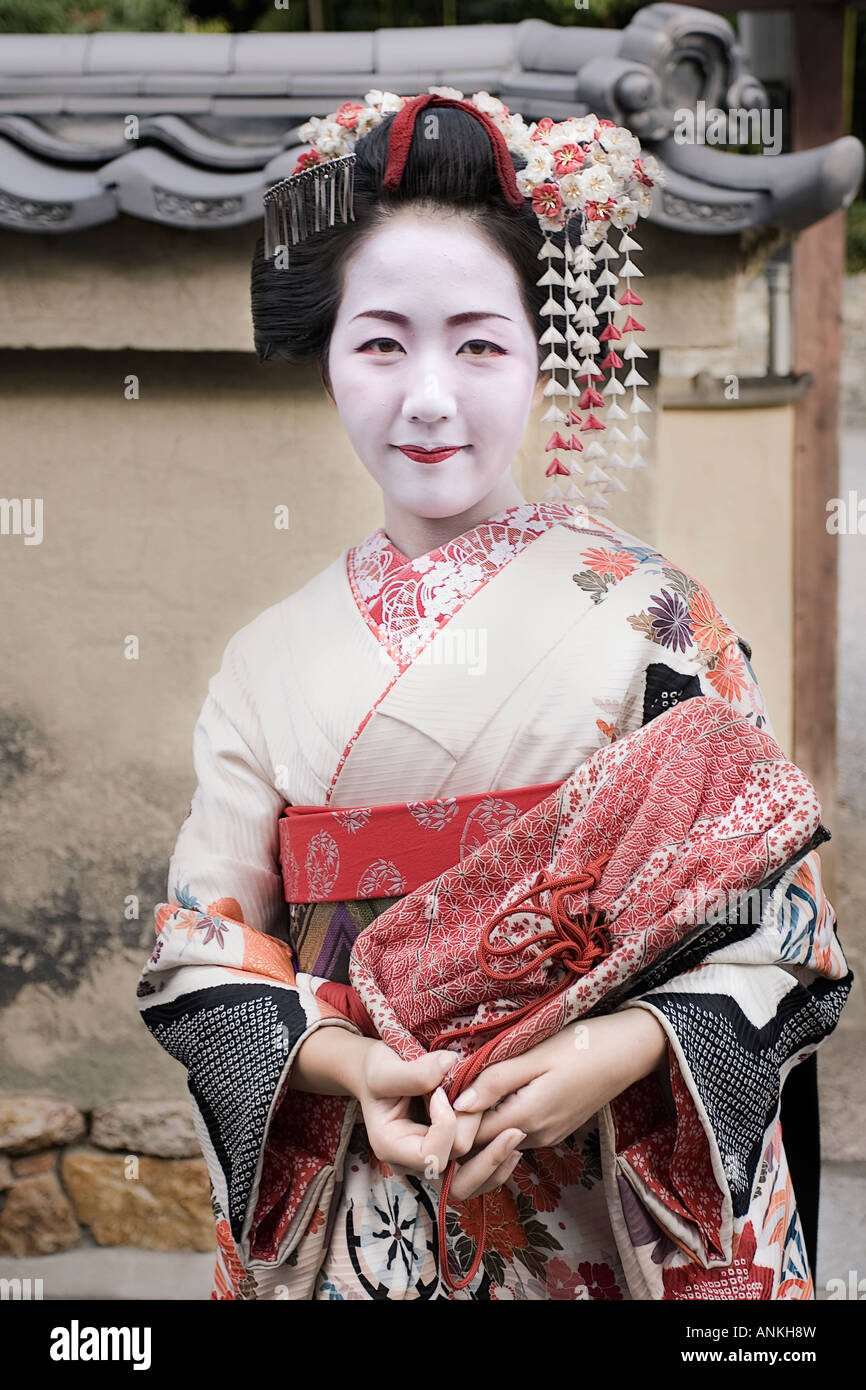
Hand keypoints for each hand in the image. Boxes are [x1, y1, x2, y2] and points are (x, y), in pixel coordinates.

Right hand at [355, 1042, 527, 1201]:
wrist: (375, 1073)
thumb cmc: (378, 1070)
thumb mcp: (386, 1068)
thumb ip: (415, 1072)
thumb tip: (450, 1064)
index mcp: (393, 1148)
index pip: (432, 1155)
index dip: (446, 1124)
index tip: (442, 1091)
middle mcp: (412, 1164)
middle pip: (456, 1184)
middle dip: (487, 1158)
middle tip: (514, 1131)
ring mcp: (430, 1163)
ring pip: (469, 1186)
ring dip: (495, 1165)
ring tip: (517, 1138)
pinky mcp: (445, 1154)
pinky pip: (473, 1173)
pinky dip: (494, 1162)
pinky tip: (512, 1142)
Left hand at [451, 1008, 668, 1151]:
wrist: (628, 1052)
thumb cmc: (581, 1045)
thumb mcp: (534, 1055)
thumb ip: (495, 1080)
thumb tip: (458, 1104)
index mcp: (527, 1118)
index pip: (472, 1137)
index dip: (452, 1117)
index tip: (441, 1089)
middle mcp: (535, 1137)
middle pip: (483, 1142)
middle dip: (463, 1120)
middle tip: (450, 1085)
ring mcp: (547, 1137)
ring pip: (499, 1138)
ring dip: (482, 1117)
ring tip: (473, 1084)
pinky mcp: (554, 1131)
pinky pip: (516, 1132)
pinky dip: (501, 1116)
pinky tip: (499, 1090)